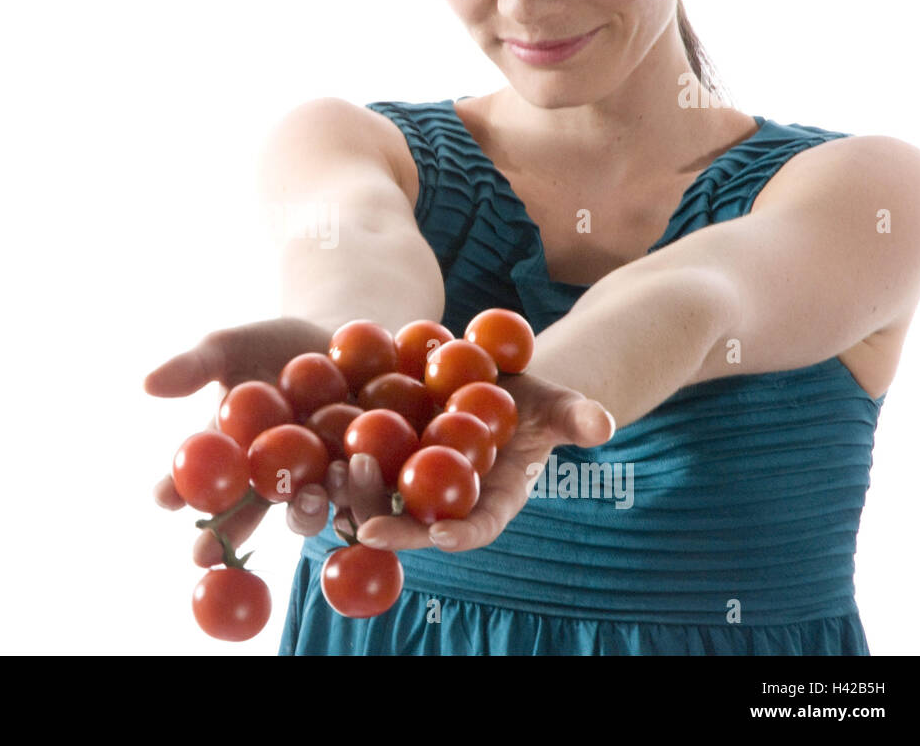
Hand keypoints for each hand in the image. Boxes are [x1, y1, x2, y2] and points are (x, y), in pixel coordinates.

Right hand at [145, 316, 337, 566]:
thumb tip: (146, 384)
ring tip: (304, 499)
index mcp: (231, 457)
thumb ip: (193, 367)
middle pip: (248, 512)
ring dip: (302, 510)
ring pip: (307, 507)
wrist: (343, 336)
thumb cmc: (272, 344)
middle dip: (227, 533)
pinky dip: (360, 491)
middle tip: (205, 549)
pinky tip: (359, 481)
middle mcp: (272, 480)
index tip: (160, 498)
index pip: (195, 480)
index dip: (176, 491)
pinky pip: (361, 491)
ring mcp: (318, 480)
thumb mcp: (229, 347)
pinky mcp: (364, 474)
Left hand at [354, 370, 614, 551]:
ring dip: (354, 496)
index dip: (463, 534)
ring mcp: (413, 477)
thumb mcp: (560, 404)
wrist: (497, 380)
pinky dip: (338, 456)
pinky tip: (317, 443)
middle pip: (417, 522)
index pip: (478, 526)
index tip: (445, 538)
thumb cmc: (536, 401)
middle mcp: (448, 497)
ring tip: (333, 482)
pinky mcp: (386, 449)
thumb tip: (602, 425)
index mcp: (492, 498)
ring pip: (379, 497)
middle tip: (369, 524)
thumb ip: (579, 417)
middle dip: (393, 527)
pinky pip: (358, 460)